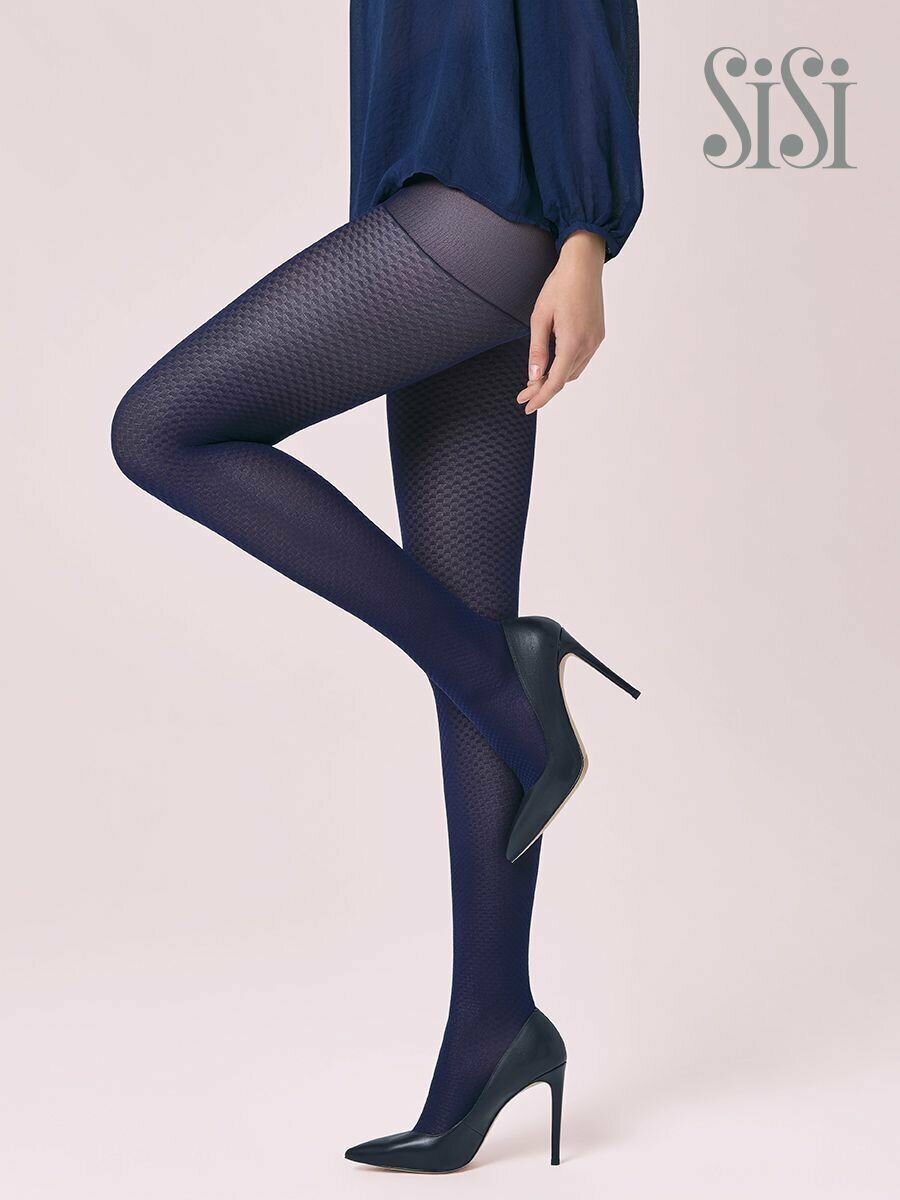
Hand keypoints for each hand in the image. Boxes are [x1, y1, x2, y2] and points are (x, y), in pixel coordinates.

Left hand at [517, 229, 606, 414]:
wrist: (583, 265)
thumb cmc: (559, 286)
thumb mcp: (540, 317)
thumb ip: (537, 350)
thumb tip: (534, 376)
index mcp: (572, 342)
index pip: (555, 381)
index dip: (540, 397)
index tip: (527, 406)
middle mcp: (588, 345)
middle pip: (564, 379)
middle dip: (543, 389)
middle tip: (524, 394)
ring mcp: (596, 341)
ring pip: (573, 372)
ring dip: (556, 379)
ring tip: (536, 381)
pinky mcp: (598, 336)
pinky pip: (581, 360)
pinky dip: (566, 368)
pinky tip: (554, 365)